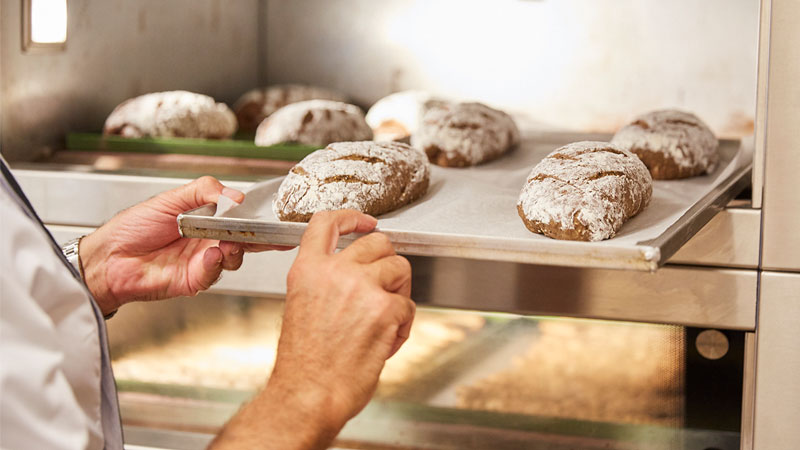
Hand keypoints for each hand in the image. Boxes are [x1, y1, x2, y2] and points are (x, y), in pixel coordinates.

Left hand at [80, 176, 288, 314]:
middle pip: (245, 240)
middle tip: (264, 231)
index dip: (259, 218)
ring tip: (227, 240)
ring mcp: (203, 262)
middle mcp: (209, 242)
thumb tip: (235, 196)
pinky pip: (214, 273)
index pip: (241, 218)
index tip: (277, 217)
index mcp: (207, 220)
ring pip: (234, 257)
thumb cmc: (133, 228)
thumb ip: (205, 191)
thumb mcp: (171, 198)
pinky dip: (215, 263)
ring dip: (235, 249)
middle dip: (259, 237)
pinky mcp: (194, 280)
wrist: (108, 257)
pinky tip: (210, 254)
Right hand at [209, 210, 414, 449]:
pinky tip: (385, 342)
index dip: (352, 217)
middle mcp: (334, 272)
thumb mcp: (301, 307)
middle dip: (388, 262)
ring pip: (400, 268)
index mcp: (307, 270)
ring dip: (399, 292)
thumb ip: (323, 282)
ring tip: (384, 321)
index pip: (327, 222)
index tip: (367, 222)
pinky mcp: (385, 308)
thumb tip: (354, 273)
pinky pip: (409, 305)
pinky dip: (403, 325)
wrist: (308, 395)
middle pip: (378, 242)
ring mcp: (361, 287)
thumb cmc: (304, 364)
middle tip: (386, 287)